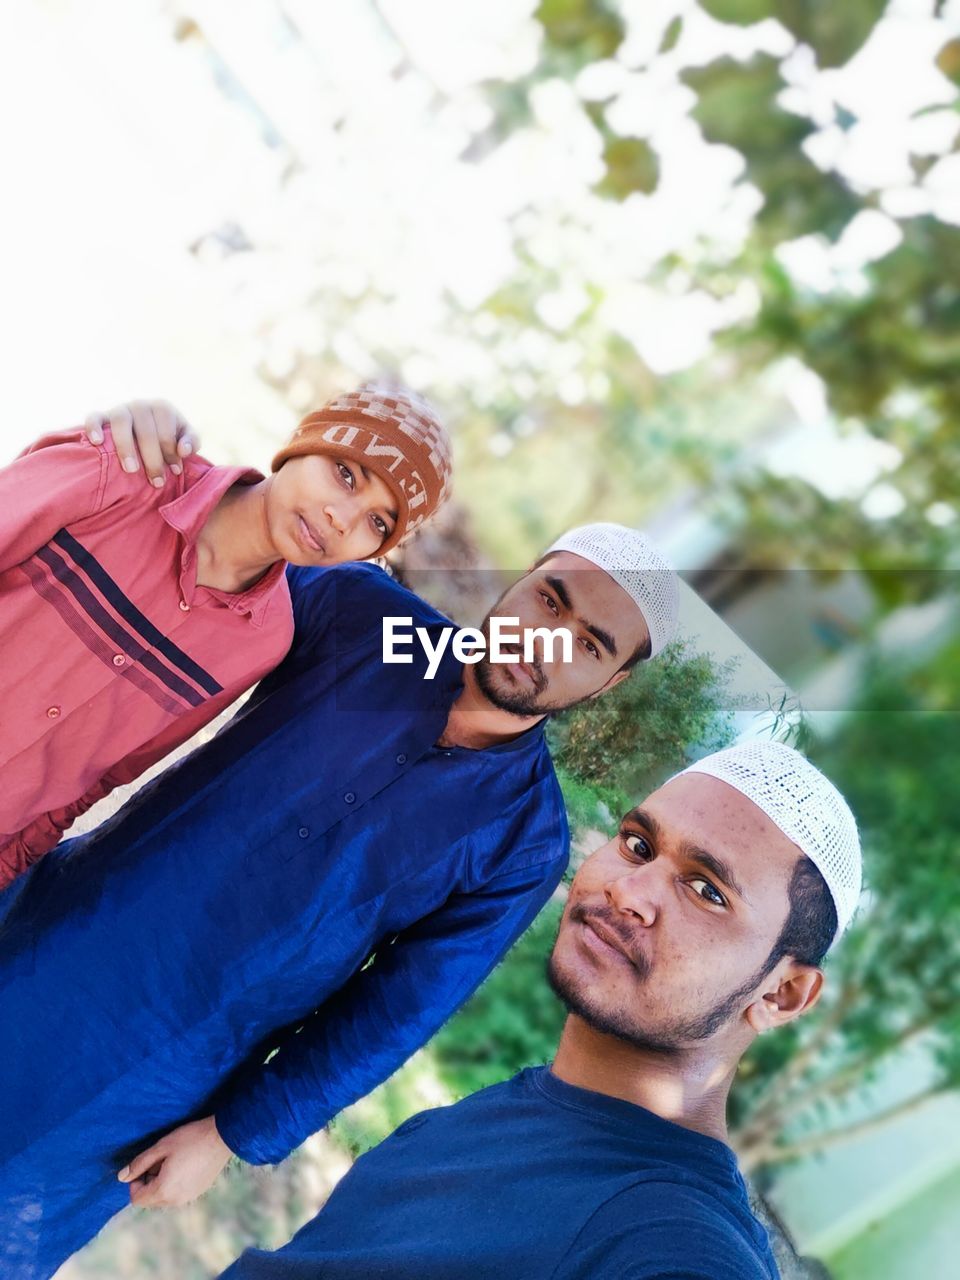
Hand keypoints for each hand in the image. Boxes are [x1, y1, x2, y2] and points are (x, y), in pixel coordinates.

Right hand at [84, 399, 199, 486]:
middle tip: (156, 481)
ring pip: (121, 422)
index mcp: (162, 408)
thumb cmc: (169, 438)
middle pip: (146, 430)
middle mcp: (140, 405)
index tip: (175, 472)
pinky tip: (97, 442)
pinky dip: (94, 427)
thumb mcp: (185, 438)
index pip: (167, 431)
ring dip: (126, 446)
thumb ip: (192, 442)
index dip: (171, 452)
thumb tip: (183, 451)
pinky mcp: (102, 416)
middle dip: (153, 458)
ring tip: (131, 470)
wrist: (146, 430)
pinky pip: (94, 417)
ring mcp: (120, 409)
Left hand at [117, 1115, 231, 1207]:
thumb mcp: (161, 1147)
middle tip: (160, 1160)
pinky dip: (175, 1184)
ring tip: (174, 1161)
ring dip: (162, 1184)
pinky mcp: (199, 1192)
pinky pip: (178, 1194)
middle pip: (150, 1200)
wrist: (223, 1137)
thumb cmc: (190, 1138)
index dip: (135, 1182)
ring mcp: (189, 1198)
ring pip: (164, 1198)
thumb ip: (139, 1164)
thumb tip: (121, 1177)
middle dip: (149, 1183)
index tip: (146, 1164)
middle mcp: (175, 1201)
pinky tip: (186, 1165)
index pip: (136, 1199)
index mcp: (163, 1190)